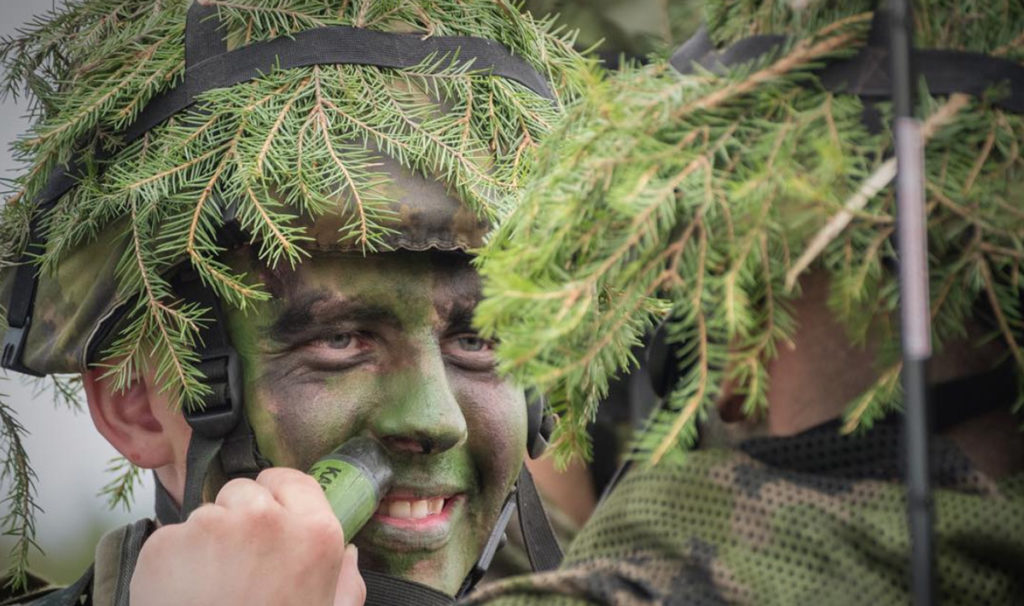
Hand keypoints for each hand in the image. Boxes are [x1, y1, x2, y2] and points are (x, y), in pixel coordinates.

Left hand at [130, 468, 365, 605]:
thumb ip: (347, 583)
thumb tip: (350, 555)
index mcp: (314, 533)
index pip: (292, 480)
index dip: (277, 497)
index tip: (268, 519)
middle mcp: (265, 518)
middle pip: (243, 492)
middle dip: (237, 519)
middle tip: (238, 566)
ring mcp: (212, 526)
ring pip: (204, 515)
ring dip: (203, 542)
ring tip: (208, 587)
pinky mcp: (167, 543)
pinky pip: (169, 539)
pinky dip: (171, 562)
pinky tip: (183, 594)